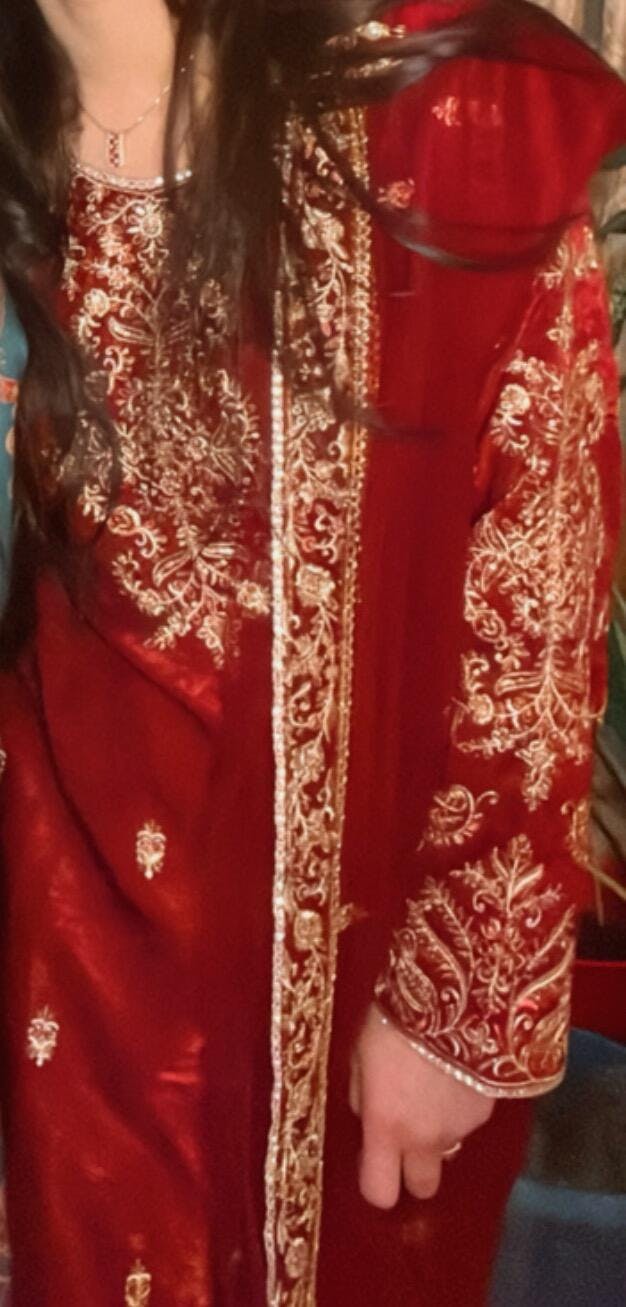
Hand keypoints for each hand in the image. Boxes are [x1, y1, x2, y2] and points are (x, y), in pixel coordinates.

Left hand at [350, 1005, 494, 1207]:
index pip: (379, 1192)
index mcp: (386, 1127)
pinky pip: (467, 1122)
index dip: (376, 1184)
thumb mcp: (360, 1054)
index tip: (375, 1164)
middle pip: (423, 1188)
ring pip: (448, 1149)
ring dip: (439, 1132)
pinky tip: (455, 1072)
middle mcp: (425, 1139)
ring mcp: (461, 1128)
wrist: (458, 997)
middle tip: (409, 1138)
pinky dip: (460, 1107)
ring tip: (434, 1088)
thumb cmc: (396, 1019)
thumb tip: (369, 1117)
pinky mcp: (487, 1111)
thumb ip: (362, 1096)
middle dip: (415, 1171)